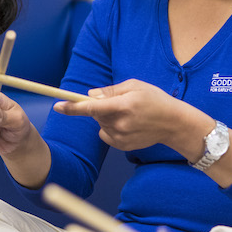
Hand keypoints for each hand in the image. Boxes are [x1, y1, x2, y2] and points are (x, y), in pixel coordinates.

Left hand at [54, 79, 193, 152]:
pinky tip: (128, 125)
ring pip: (100, 125)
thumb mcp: (134, 86)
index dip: (72, 107)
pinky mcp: (122, 146)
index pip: (91, 108)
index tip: (57, 105)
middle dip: (100, 107)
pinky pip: (105, 135)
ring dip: (107, 118)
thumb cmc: (155, 100)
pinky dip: (111, 128)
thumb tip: (90, 95)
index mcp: (123, 105)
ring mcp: (121, 137)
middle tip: (119, 102)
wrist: (173, 123)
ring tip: (129, 114)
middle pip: (95, 115)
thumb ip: (110, 90)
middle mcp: (120, 123)